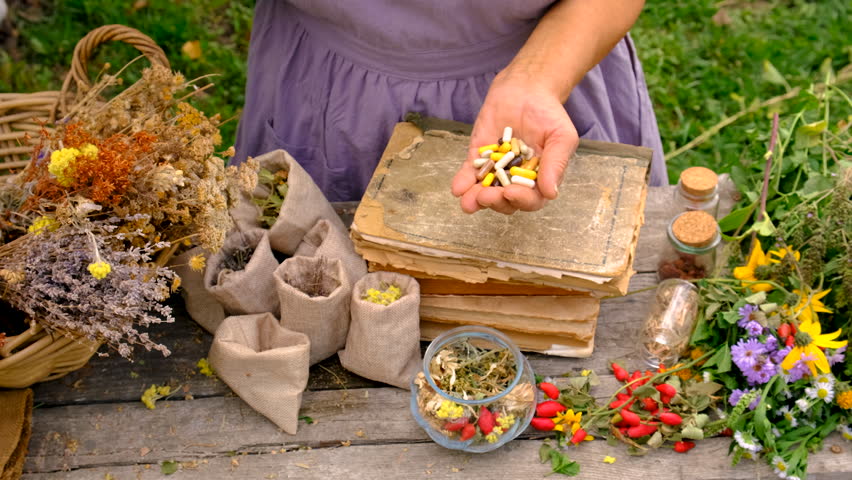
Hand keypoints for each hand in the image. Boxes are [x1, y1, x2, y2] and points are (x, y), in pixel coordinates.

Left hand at [451, 71, 578, 213]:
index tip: (511, 193)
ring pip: (485, 193)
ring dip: (476, 200)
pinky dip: (463, 182)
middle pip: (506, 201)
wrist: (525, 88)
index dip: (521, 201)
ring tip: (468, 201)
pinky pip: (469, 174)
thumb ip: (556, 163)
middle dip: (496, 202)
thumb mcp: (561, 136)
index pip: (531, 199)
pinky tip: (458, 189)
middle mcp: (516, 180)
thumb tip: (551, 193)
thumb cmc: (548, 114)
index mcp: (539, 179)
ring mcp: (495, 171)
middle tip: (487, 196)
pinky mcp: (477, 158)